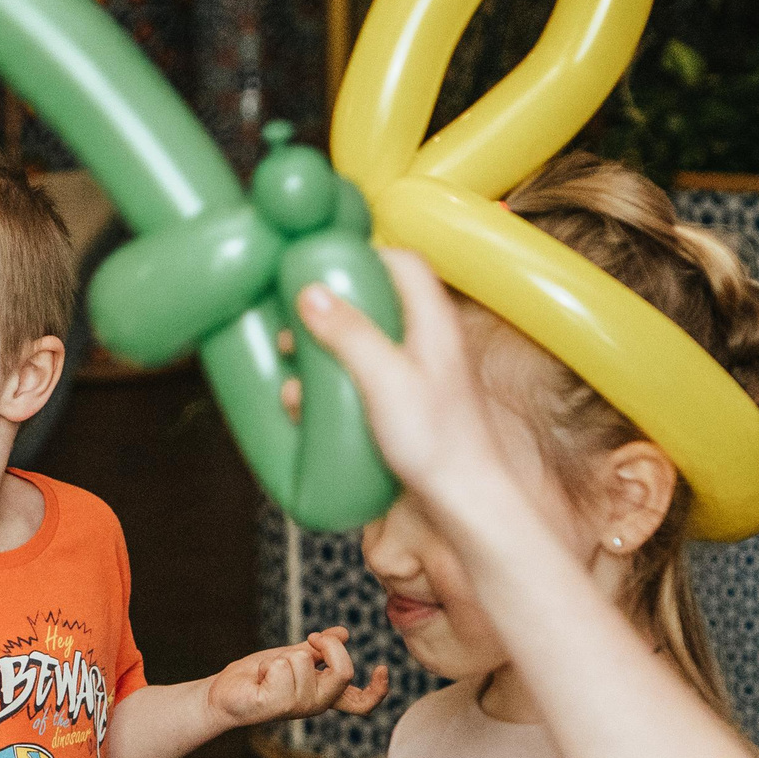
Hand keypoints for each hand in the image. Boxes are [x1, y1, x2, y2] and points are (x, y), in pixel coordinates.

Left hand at [205, 626, 386, 726]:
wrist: (224, 691)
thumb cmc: (258, 676)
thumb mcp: (293, 656)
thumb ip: (318, 648)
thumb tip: (343, 633)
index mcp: (326, 694)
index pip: (362, 703)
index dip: (378, 690)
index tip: (381, 667)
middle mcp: (317, 704)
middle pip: (343, 671)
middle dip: (326, 644)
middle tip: (308, 639)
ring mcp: (298, 707)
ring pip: (303, 661)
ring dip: (282, 657)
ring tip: (268, 672)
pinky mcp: (276, 705)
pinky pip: (282, 666)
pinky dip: (268, 664)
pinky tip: (259, 679)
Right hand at [291, 249, 520, 518]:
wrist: (465, 501)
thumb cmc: (438, 442)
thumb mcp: (385, 379)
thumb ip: (350, 334)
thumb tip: (311, 292)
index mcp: (434, 322)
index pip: (404, 263)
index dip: (364, 256)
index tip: (321, 266)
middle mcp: (429, 344)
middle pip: (378, 305)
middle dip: (331, 313)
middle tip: (294, 325)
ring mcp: (418, 378)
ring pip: (365, 349)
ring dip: (325, 356)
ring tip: (293, 376)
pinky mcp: (406, 410)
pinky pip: (364, 385)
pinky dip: (334, 390)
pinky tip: (310, 410)